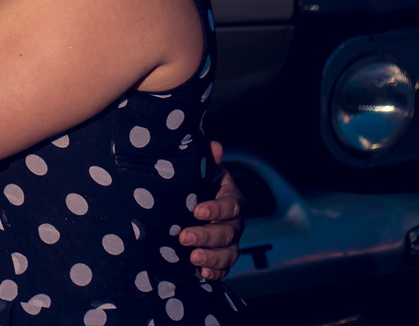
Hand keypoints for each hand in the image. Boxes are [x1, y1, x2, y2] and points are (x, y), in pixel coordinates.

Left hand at [180, 141, 244, 279]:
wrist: (193, 201)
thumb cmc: (198, 183)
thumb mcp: (202, 170)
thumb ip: (207, 160)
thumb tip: (213, 145)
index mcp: (231, 199)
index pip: (230, 205)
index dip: (216, 209)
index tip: (196, 210)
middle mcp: (234, 222)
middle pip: (227, 233)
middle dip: (207, 236)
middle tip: (184, 237)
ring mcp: (229, 242)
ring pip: (229, 254)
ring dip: (212, 258)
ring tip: (193, 259)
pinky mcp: (221, 257)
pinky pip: (224, 269)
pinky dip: (215, 273)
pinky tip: (201, 274)